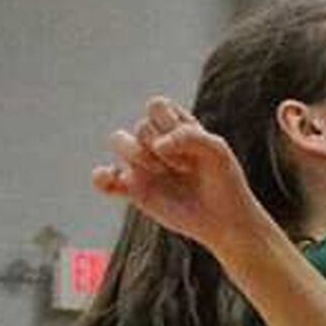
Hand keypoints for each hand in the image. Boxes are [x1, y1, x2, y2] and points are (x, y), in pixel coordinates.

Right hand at [93, 98, 263, 255]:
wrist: (223, 219)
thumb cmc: (224, 180)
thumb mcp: (217, 152)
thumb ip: (190, 137)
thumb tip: (157, 145)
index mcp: (178, 126)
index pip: (157, 106)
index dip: (168, 123)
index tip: (191, 147)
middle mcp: (158, 141)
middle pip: (141, 126)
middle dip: (161, 146)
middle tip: (185, 168)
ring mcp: (144, 164)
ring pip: (119, 140)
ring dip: (137, 154)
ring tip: (161, 172)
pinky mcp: (133, 189)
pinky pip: (104, 179)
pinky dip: (101, 178)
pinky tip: (115, 180)